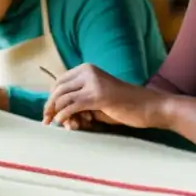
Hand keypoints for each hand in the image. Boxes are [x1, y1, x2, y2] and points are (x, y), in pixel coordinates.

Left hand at [43, 64, 167, 129]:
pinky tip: (66, 124)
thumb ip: (79, 102)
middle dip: (50, 106)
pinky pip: (72, 105)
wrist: (149, 107)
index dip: (51, 98)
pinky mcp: (97, 96)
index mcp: (87, 69)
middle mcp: (87, 71)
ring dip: (58, 114)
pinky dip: (65, 116)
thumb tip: (57, 114)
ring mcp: (93, 82)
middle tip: (46, 121)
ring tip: (66, 127)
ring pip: (63, 97)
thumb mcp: (97, 100)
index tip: (48, 114)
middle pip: (58, 88)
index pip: (59, 82)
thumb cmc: (123, 106)